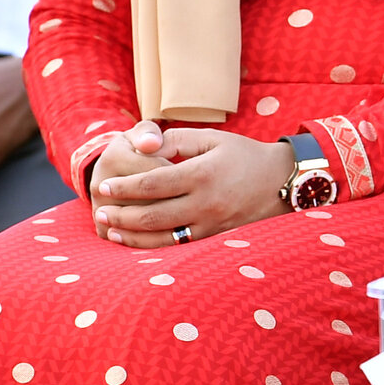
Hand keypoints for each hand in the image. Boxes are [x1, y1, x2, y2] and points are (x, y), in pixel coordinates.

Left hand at [91, 127, 293, 246]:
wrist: (283, 182)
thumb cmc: (245, 155)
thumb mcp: (214, 138)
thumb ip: (177, 139)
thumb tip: (144, 146)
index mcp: (202, 174)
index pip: (152, 184)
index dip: (125, 187)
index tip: (105, 185)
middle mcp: (205, 203)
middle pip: (152, 215)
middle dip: (122, 214)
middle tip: (100, 211)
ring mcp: (211, 225)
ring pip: (163, 236)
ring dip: (133, 235)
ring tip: (111, 229)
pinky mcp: (216, 238)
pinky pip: (179, 245)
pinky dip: (154, 246)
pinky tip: (137, 242)